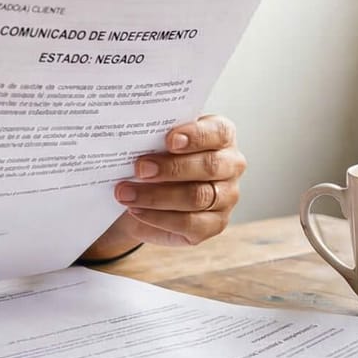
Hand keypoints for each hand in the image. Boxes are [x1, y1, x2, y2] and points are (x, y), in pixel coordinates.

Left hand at [86, 114, 243, 255]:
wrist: (146, 193)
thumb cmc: (156, 158)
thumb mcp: (155, 142)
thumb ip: (154, 136)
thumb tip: (134, 137)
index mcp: (221, 136)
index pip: (218, 132)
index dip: (195, 136)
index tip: (169, 140)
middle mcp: (231, 165)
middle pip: (209, 167)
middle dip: (171, 168)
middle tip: (140, 169)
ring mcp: (226, 197)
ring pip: (197, 197)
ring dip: (157, 196)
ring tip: (126, 193)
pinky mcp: (214, 224)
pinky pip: (190, 223)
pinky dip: (159, 217)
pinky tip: (137, 210)